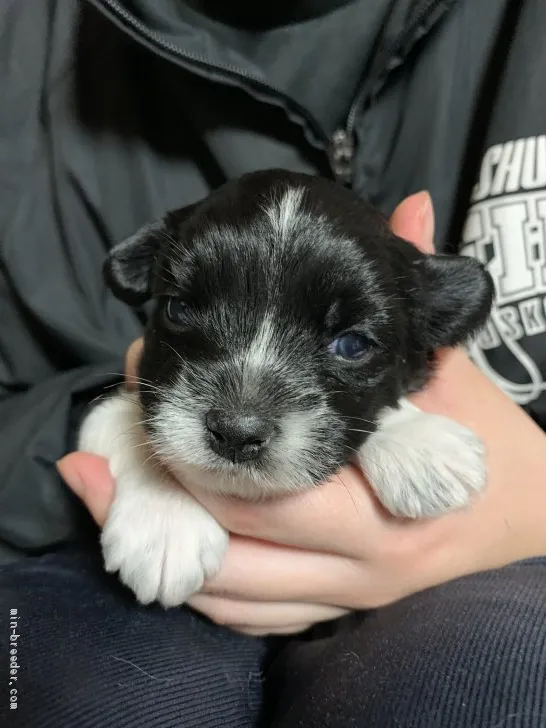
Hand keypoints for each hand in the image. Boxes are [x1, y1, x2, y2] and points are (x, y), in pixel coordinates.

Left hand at [58, 192, 545, 635]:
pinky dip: (202, 586)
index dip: (202, 429)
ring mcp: (349, 593)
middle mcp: (365, 554)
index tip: (149, 374)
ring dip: (163, 539)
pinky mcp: (339, 612)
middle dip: (166, 479)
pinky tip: (167, 540)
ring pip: (232, 590)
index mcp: (394, 491)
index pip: (274, 476)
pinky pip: (251, 619)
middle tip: (125, 425)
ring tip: (109, 488)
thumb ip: (418, 303)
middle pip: (237, 533)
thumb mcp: (456, 377)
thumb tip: (408, 208)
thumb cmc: (491, 448)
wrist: (530, 524)